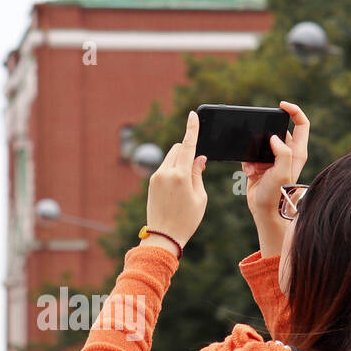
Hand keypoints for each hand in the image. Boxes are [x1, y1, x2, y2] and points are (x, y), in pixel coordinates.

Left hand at [144, 110, 207, 249]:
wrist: (163, 236)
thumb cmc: (186, 219)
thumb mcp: (199, 197)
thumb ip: (197, 173)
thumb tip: (198, 157)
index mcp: (180, 175)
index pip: (187, 145)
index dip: (191, 128)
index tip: (192, 114)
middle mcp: (165, 172)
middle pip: (177, 148)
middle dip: (187, 151)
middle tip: (197, 169)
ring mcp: (156, 176)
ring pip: (170, 158)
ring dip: (179, 162)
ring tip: (186, 184)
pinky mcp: (151, 182)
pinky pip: (164, 168)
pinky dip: (173, 170)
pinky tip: (177, 188)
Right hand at [243, 101, 309, 256]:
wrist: (264, 212)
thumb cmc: (277, 194)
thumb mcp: (283, 172)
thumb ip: (282, 152)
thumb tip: (274, 137)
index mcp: (297, 152)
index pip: (301, 123)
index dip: (293, 111)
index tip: (281, 105)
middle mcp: (286, 154)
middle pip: (276, 132)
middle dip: (264, 135)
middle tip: (258, 143)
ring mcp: (272, 160)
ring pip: (260, 143)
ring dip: (253, 152)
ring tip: (253, 166)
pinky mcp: (259, 166)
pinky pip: (249, 155)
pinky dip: (247, 162)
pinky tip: (249, 173)